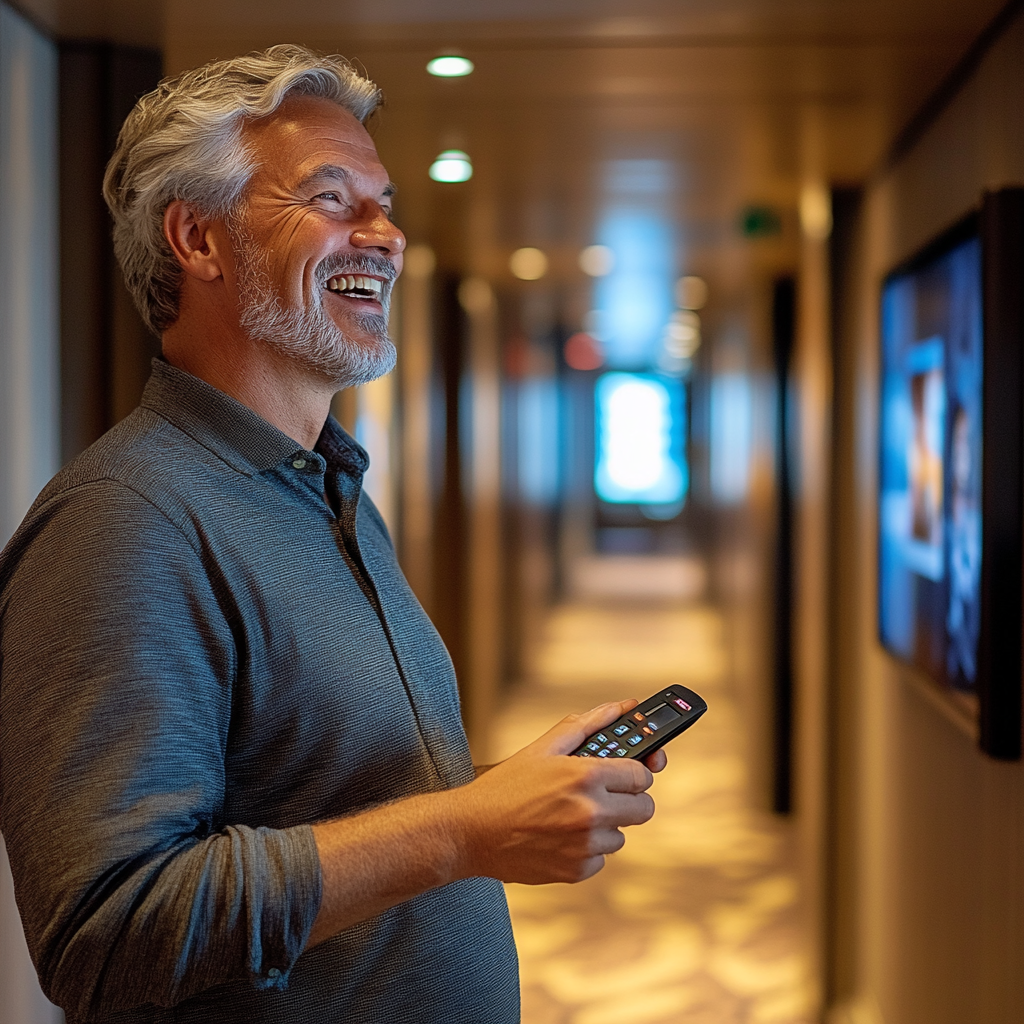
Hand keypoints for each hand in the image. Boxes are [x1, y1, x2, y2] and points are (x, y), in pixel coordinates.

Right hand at [451, 700, 661, 884]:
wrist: (470, 831)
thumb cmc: (506, 786)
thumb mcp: (544, 747)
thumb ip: (588, 724)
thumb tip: (624, 707)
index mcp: (586, 775)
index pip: (642, 775)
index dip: (634, 773)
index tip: (624, 775)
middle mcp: (591, 811)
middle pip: (643, 808)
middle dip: (628, 800)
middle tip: (602, 795)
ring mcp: (585, 844)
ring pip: (621, 835)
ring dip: (604, 826)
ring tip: (568, 816)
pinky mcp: (577, 870)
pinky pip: (601, 858)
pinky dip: (586, 849)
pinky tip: (558, 837)